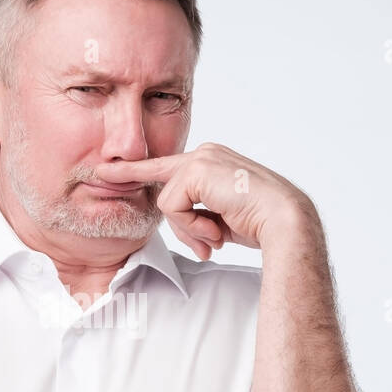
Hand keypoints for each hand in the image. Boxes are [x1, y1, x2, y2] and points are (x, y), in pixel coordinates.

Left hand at [94, 142, 317, 259]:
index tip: (107, 171)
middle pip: (164, 190)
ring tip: (217, 237)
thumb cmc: (260, 224)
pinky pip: (173, 208)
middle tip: (192, 231)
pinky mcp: (196, 172)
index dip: (135, 172)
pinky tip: (216, 231)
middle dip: (179, 223)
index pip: (166, 167)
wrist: (284, 221)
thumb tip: (179, 223)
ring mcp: (200, 159)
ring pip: (168, 204)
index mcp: (212, 161)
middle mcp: (205, 154)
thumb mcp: (221, 218)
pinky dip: (191, 226)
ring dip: (190, 230)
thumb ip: (198, 213)